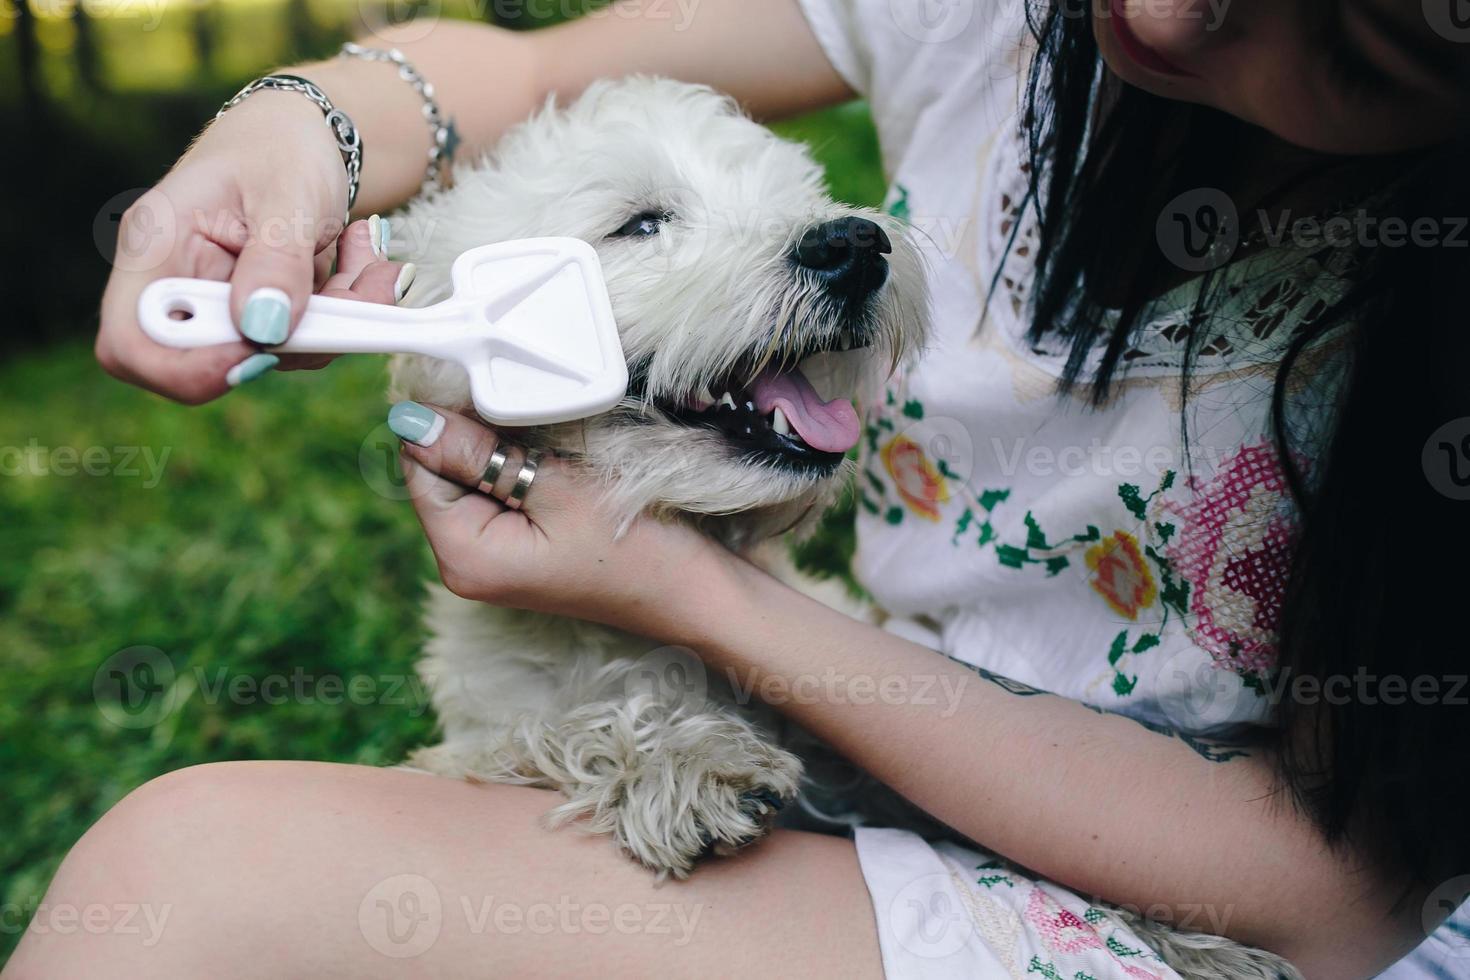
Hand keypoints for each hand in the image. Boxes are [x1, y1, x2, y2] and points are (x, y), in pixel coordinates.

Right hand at [96, 94, 407, 401]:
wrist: (307, 134)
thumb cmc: (280, 146)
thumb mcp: (286, 191)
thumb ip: (277, 257)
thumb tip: (263, 327)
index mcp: (156, 248)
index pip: (130, 342)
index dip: (184, 369)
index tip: (256, 354)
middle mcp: (182, 286)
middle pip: (217, 360)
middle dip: (300, 338)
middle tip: (357, 286)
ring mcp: (224, 306)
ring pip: (279, 355)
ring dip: (341, 318)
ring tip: (365, 250)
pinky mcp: (265, 315)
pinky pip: (308, 340)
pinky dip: (350, 309)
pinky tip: (361, 254)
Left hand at [390, 402, 739, 638]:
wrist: (691, 592)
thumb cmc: (633, 547)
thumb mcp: (556, 487)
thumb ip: (478, 452)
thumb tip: (413, 419)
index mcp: (463, 557)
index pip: (419, 469)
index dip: (444, 422)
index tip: (485, 388)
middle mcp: (465, 567)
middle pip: (440, 476)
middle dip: (475, 436)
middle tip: (527, 411)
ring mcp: (491, 563)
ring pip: (470, 482)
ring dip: (500, 450)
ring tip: (547, 439)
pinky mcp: (516, 555)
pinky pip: (496, 497)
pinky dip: (516, 471)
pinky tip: (551, 460)